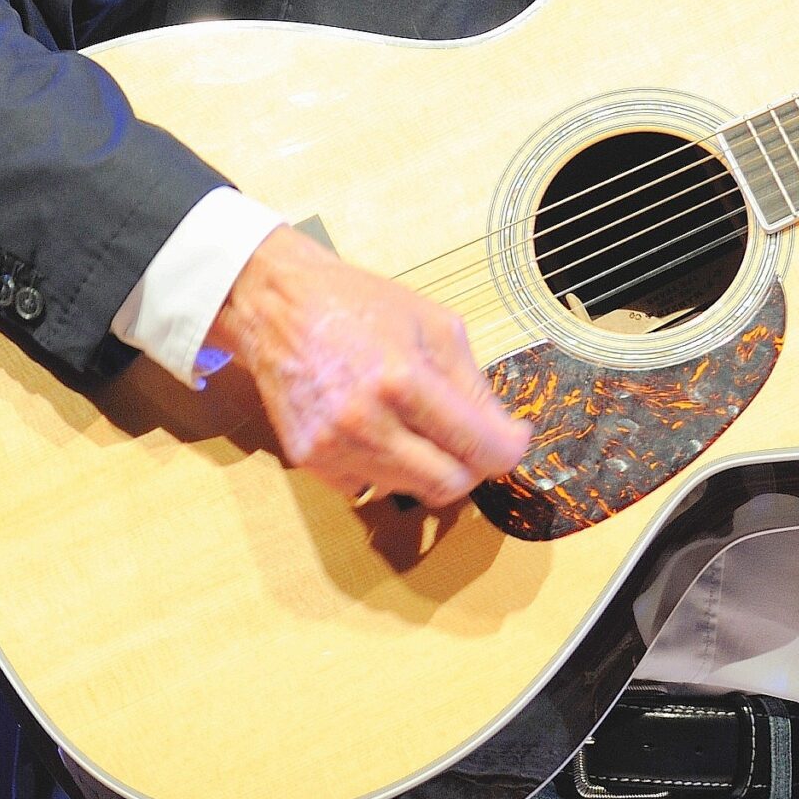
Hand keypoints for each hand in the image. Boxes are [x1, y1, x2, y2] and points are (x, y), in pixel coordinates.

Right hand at [205, 226, 529, 508]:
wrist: (281, 308)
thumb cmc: (363, 306)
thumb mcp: (435, 325)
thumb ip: (474, 385)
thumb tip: (505, 434)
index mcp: (404, 381)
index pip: (476, 447)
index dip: (508, 451)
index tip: (516, 441)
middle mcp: (366, 424)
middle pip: (448, 485)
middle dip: (472, 466)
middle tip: (474, 439)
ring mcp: (334, 448)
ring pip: (410, 491)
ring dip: (429, 466)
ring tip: (421, 424)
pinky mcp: (310, 462)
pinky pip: (369, 487)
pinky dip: (386, 468)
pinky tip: (380, 429)